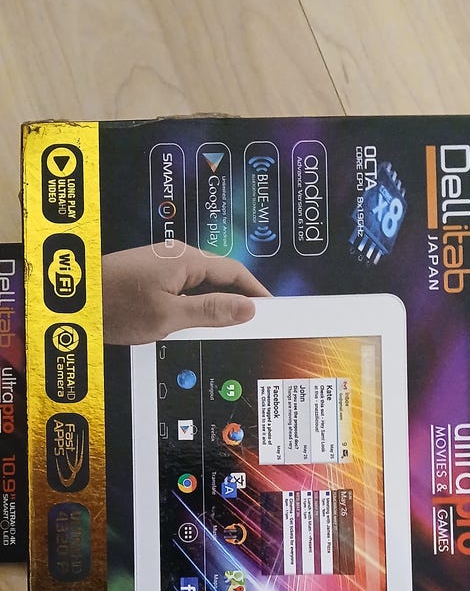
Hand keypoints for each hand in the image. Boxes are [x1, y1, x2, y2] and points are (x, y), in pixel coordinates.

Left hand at [102, 241, 269, 343]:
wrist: (74, 303)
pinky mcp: (152, 279)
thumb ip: (210, 311)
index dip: (257, 292)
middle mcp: (178, 258)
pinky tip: (197, 328)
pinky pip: (185, 292)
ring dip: (216, 308)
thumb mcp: (168, 316)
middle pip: (221, 279)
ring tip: (228, 332)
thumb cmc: (114, 306)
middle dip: (239, 302)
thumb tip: (247, 308)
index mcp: (186, 260)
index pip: (235, 272)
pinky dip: (196, 309)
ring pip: (203, 288)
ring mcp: (164, 267)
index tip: (274, 311)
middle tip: (254, 327)